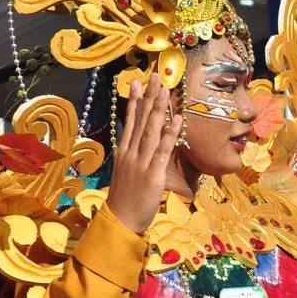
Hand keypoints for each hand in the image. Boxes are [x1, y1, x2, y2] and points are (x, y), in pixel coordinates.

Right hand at [107, 74, 181, 234]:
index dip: (135, 101)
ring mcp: (141, 163)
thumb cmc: (125, 201)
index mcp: (124, 153)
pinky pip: (163, 151)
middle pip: (142, 121)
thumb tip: (136, 147)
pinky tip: (176, 119)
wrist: (119, 221)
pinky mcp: (153, 175)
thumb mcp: (124, 175)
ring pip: (152, 131)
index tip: (137, 82)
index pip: (130, 122)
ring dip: (159, 109)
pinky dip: (170, 134)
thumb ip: (131, 158)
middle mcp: (131, 154)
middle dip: (149, 97)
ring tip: (165, 89)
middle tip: (155, 76)